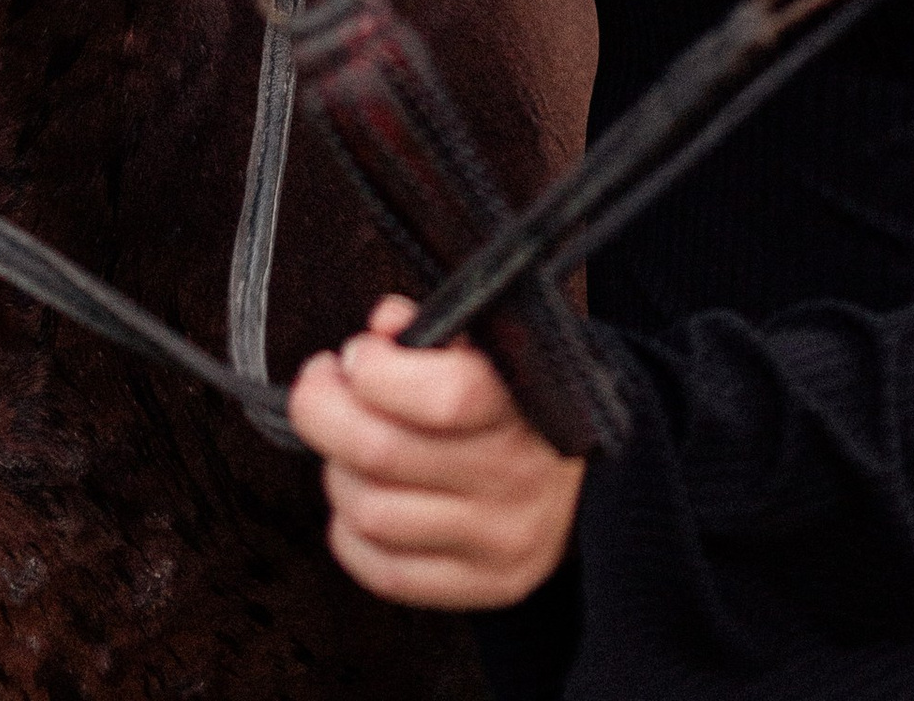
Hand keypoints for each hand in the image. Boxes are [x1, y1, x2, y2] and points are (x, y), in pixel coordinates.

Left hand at [289, 294, 586, 610]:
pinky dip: (350, 534)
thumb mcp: (497, 349)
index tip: (357, 352)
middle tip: (320, 389)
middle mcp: (517, 477)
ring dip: (337, 473)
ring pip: (372, 513)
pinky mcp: (484, 587)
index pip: (443, 394)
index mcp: (528, 404)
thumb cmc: (524, 405)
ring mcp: (500, 539)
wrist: (593, 482)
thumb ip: (438, 330)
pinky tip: (359, 500)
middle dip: (325, 412)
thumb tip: (383, 326)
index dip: (378, 371)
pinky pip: (385, 572)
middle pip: (383, 453)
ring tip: (344, 448)